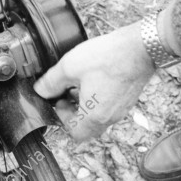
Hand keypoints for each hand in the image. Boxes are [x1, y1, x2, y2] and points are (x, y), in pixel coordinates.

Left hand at [33, 22, 156, 140]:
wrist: (140, 47)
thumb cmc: (107, 58)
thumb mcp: (70, 66)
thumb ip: (51, 82)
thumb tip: (40, 90)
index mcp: (94, 115)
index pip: (75, 133)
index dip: (62, 120)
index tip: (59, 101)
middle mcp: (110, 117)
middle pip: (88, 128)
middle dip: (73, 114)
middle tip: (68, 95)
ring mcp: (122, 109)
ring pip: (99, 118)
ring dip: (86, 107)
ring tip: (80, 85)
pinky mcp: (129, 99)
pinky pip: (110, 108)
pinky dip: (99, 100)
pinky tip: (95, 79)